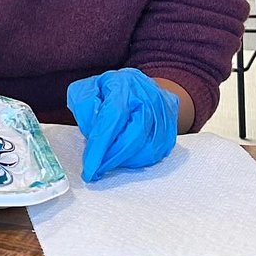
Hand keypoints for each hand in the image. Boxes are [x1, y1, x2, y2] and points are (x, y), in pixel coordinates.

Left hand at [67, 68, 178, 182]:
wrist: (136, 85)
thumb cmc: (108, 89)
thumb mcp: (85, 90)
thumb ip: (83, 107)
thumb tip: (93, 131)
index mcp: (123, 86)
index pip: (112, 119)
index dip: (100, 146)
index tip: (90, 169)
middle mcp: (148, 96)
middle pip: (134, 137)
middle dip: (112, 159)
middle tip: (97, 169)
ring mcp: (164, 111)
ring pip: (148, 149)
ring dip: (125, 161)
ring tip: (110, 159)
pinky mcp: (172, 125)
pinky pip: (158, 152)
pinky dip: (139, 159)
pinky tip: (126, 156)